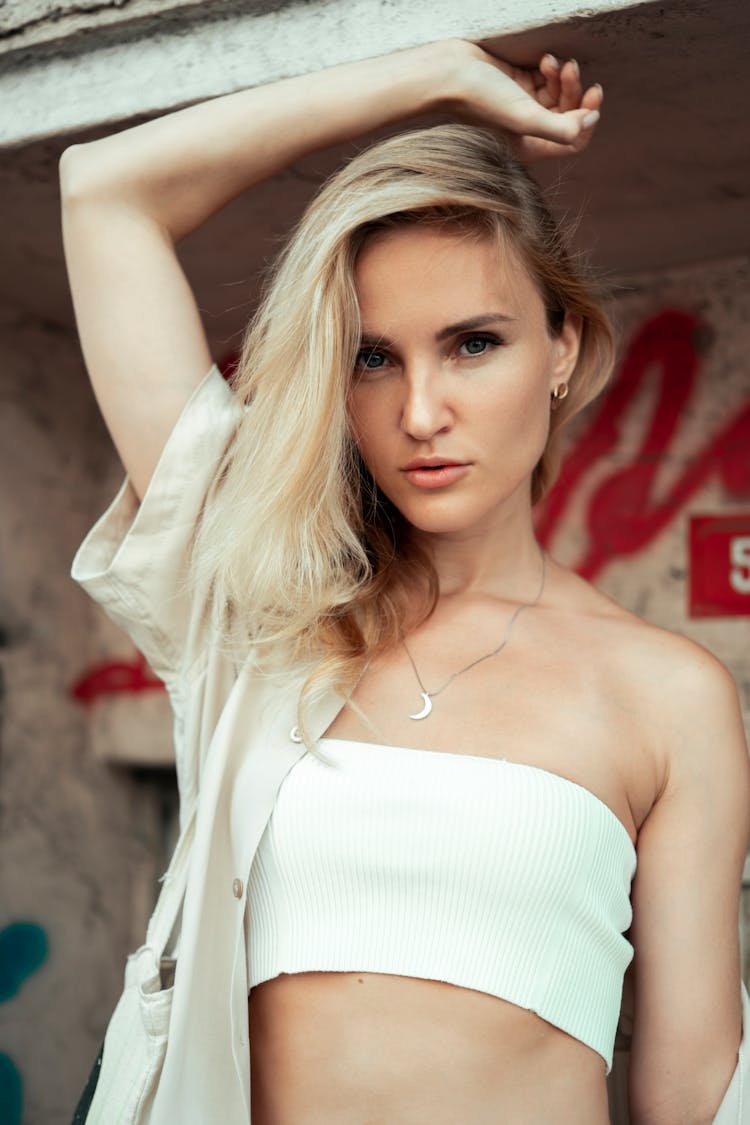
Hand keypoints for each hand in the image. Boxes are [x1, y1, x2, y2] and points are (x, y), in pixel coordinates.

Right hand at [440, 41, 602, 161]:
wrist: (448, 73)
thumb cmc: (481, 100)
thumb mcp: (524, 118)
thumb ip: (560, 129)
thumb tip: (591, 122)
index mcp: (529, 148)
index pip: (572, 142)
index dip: (586, 121)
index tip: (593, 98)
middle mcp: (526, 131)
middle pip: (567, 115)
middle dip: (574, 93)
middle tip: (572, 71)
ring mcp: (522, 107)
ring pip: (557, 95)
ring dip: (562, 77)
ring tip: (554, 63)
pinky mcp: (516, 85)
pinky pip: (545, 79)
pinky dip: (550, 69)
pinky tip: (544, 60)